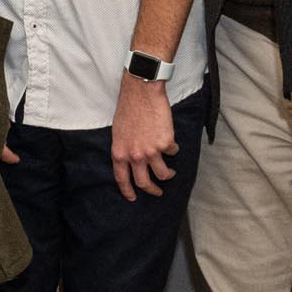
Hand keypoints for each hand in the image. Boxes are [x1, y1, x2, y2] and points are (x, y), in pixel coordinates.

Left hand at [110, 75, 179, 201]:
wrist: (142, 93)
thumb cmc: (128, 108)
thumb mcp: (118, 132)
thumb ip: (125, 148)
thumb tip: (132, 159)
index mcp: (119, 152)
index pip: (121, 178)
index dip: (127, 191)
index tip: (133, 198)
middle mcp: (135, 156)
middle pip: (144, 183)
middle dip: (152, 190)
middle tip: (157, 192)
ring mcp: (151, 151)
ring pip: (163, 174)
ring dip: (168, 175)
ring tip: (171, 172)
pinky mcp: (166, 144)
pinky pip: (173, 152)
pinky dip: (173, 148)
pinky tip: (170, 141)